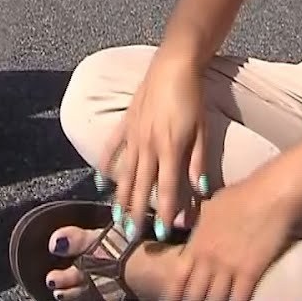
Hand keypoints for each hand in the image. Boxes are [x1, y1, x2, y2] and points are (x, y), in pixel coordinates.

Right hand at [103, 52, 208, 242]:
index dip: (163, 211)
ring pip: (124, 172)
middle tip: (129, 236)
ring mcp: (133, 134)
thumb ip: (198, 162)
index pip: (166, 186)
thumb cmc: (192, 97)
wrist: (174, 65)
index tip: (158, 233)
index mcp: (169, 147)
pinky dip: (105, 165)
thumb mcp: (202, 129)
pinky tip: (99, 182)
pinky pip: (112, 148)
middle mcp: (148, 144)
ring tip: (115, 218)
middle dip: (135, 212)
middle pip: (141, 185)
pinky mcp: (125, 123)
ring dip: (120, 197)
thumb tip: (201, 191)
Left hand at [168, 174, 299, 300]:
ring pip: (214, 299)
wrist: (270, 195)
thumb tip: (188, 229)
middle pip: (194, 293)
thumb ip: (198, 226)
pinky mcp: (250, 273)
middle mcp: (209, 259)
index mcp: (197, 243)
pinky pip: (238, 298)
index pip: (178, 277)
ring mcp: (229, 268)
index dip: (173, 293)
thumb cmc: (241, 196)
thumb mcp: (211, 208)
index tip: (172, 300)